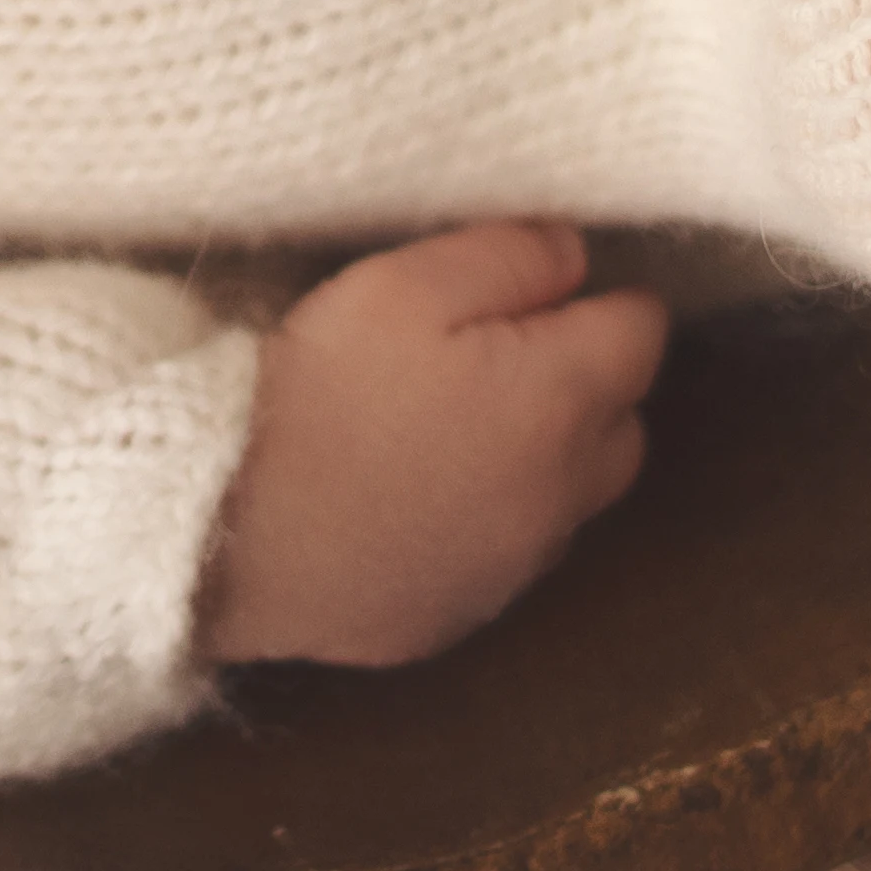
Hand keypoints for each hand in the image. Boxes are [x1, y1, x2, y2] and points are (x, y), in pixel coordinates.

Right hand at [197, 220, 666, 669]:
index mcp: (565, 400)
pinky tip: (410, 496)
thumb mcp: (402, 284)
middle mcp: (567, 494)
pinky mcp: (462, 615)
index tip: (528, 289)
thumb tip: (577, 255)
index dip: (592, 296)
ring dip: (538, 457)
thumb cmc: (317, 393)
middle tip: (489, 354)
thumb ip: (510, 257)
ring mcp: (515, 567)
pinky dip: (482, 519)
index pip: (643, 328)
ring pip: (569, 495)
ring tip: (446, 426)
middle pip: (622, 421)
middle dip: (580, 382)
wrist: (227, 536)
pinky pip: (503, 553)